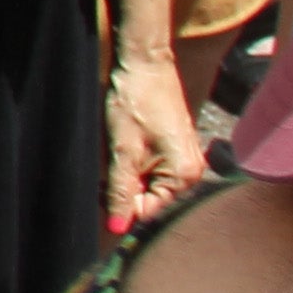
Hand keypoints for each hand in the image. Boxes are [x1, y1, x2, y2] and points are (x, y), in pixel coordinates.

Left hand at [107, 54, 203, 233]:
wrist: (145, 64)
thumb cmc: (136, 103)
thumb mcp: (123, 151)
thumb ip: (121, 191)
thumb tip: (117, 228)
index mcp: (185, 175)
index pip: (150, 208)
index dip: (122, 206)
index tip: (100, 193)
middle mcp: (192, 170)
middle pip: (150, 195)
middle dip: (124, 189)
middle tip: (104, 169)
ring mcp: (184, 157)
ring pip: (147, 180)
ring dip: (127, 175)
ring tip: (116, 151)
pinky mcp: (174, 146)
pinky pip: (151, 166)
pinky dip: (133, 162)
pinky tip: (123, 146)